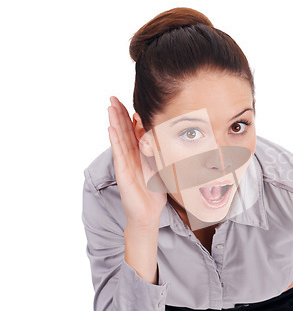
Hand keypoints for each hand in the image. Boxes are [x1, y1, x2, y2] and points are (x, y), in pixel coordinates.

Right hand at [107, 96, 167, 229]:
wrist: (148, 212)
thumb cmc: (153, 192)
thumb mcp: (159, 167)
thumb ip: (158, 152)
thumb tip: (165, 138)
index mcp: (138, 154)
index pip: (132, 132)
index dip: (130, 117)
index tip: (129, 103)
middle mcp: (129, 156)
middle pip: (122, 131)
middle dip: (118, 114)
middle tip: (113, 97)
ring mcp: (124, 163)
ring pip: (118, 138)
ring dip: (114, 121)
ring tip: (110, 106)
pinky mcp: (122, 171)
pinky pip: (118, 152)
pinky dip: (114, 140)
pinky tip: (111, 128)